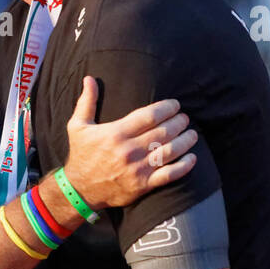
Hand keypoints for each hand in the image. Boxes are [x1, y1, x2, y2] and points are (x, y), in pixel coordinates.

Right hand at [61, 76, 197, 210]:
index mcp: (116, 133)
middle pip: (164, 131)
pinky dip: (184, 166)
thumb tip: (89, 79)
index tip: (175, 105)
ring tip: (192, 134)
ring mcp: (137, 169)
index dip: (167, 107)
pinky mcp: (143, 185)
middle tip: (184, 118)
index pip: (150, 115)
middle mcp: (128, 150)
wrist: (80, 189)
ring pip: (170, 150)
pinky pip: (170, 174)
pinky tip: (192, 157)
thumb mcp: (77, 126)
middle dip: (179, 122)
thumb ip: (86, 102)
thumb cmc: (81, 155)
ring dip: (186, 140)